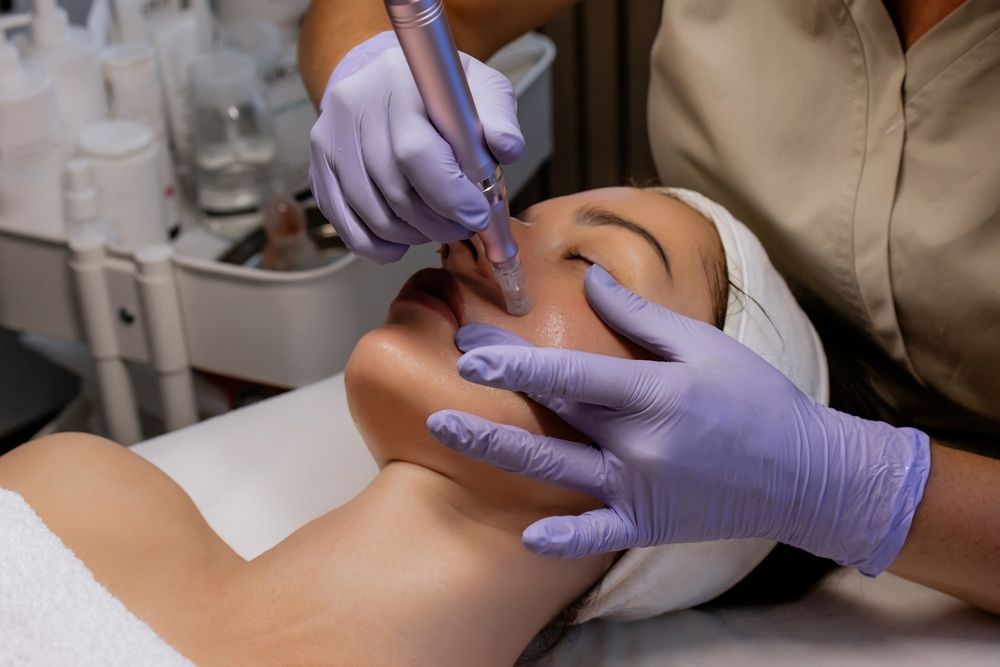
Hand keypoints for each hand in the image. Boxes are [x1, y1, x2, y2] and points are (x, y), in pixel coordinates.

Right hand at [308, 32, 523, 263]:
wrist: (391, 82)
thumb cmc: (441, 93)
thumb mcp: (481, 89)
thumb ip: (498, 118)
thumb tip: (506, 148)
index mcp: (399, 82)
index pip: (416, 153)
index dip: (450, 196)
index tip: (477, 216)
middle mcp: (356, 106)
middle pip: (394, 190)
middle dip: (438, 222)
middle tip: (463, 227)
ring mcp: (330, 137)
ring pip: (372, 214)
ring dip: (412, 235)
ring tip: (437, 227)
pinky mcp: (319, 166)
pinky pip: (345, 225)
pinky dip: (378, 245)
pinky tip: (403, 240)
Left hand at [427, 265, 929, 575]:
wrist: (806, 474)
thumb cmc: (758, 399)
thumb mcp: (704, 346)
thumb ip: (641, 316)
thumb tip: (591, 280)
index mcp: (656, 393)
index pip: (572, 374)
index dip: (516, 361)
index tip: (471, 349)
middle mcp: (640, 444)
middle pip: (553, 412)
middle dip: (497, 388)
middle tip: (454, 363)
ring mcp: (640, 490)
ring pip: (555, 470)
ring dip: (496, 450)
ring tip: (445, 430)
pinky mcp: (647, 525)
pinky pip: (597, 536)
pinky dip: (564, 538)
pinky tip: (528, 536)